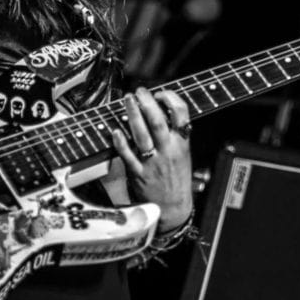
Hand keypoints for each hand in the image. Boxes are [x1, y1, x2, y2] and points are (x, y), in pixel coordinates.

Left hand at [111, 87, 192, 230]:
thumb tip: (162, 110)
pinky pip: (128, 155)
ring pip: (142, 134)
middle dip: (147, 102)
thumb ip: (175, 134)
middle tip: (139, 91)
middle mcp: (168, 150)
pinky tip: (115, 130)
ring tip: (127, 100)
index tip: (160, 94)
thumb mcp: (184, 153)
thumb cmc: (177, 178)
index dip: (170, 99)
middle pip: (158, 121)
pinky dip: (121, 142)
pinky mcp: (139, 173)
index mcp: (182, 143)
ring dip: (133, 115)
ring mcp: (153, 161)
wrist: (173, 208)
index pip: (182, 113)